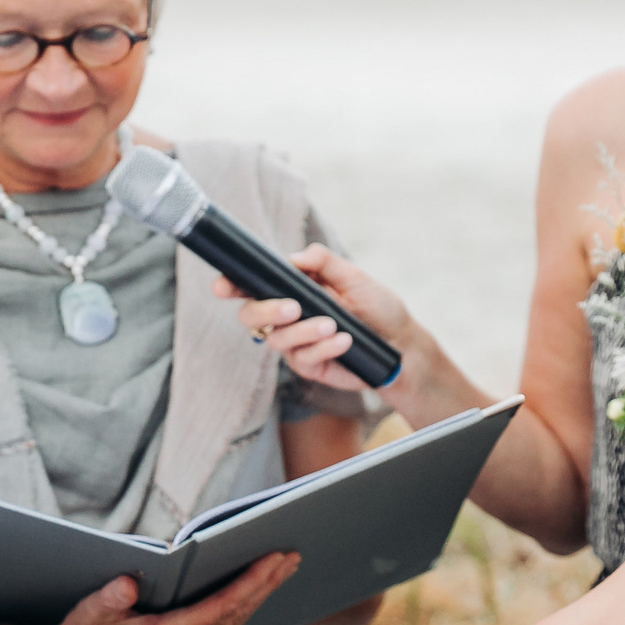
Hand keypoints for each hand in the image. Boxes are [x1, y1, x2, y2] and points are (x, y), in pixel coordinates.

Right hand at [0, 553, 299, 624]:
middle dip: (267, 585)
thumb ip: (112, 599)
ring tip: (281, 569)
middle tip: (292, 557)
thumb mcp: (93, 611)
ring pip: (234, 624)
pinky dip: (241, 608)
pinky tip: (253, 591)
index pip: (224, 607)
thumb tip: (129, 583)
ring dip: (258, 596)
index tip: (275, 559)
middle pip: (238, 615)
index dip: (252, 582)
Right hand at [215, 244, 414, 393]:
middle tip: (292, 307)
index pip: (253, 287)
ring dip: (304, 331)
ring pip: (278, 340)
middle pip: (251, 317)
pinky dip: (324, 348)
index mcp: (292, 290)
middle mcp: (287, 317)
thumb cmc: (377, 306)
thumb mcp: (354, 276)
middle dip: (266, 311)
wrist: (401, 342)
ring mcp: (295, 344)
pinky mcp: (309, 366)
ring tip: (332, 325)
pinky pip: (303, 358)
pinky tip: (345, 341)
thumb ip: (323, 262)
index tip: (223, 286)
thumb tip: (293, 257)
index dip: (231, 286)